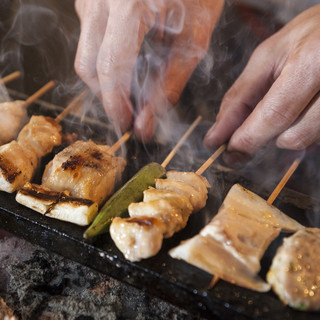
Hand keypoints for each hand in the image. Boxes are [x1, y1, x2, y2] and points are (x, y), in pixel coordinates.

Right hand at [74, 0, 223, 140]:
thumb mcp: (193, 39)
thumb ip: (169, 84)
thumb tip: (145, 124)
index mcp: (129, 3)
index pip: (110, 68)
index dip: (115, 104)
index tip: (125, 124)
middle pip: (87, 65)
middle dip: (106, 96)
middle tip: (128, 112)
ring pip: (85, 54)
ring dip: (106, 79)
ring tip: (132, 87)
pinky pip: (88, 39)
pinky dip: (104, 59)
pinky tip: (127, 63)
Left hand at [204, 5, 319, 164]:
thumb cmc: (306, 37)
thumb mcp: (268, 56)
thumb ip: (241, 96)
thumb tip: (218, 133)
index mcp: (312, 64)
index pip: (274, 114)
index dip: (246, 138)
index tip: (225, 150)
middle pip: (292, 136)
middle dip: (259, 139)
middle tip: (241, 136)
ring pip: (303, 139)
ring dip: (281, 132)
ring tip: (281, 105)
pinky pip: (314, 135)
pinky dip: (297, 128)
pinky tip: (297, 108)